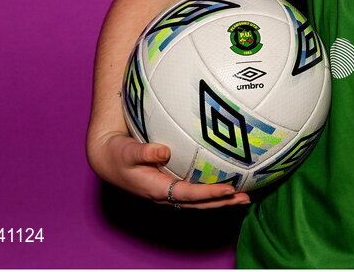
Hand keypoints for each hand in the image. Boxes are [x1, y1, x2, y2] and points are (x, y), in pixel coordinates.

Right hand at [88, 132, 250, 208]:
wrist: (108, 159)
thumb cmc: (118, 154)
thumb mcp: (127, 151)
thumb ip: (144, 152)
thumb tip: (163, 151)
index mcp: (157, 189)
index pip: (188, 194)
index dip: (209, 194)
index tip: (228, 189)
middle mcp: (166, 194)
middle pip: (199, 203)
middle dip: (222, 202)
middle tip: (245, 198)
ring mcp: (169, 191)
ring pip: (199, 200)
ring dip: (221, 200)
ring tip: (244, 196)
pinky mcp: (171, 185)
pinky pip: (195, 192)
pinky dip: (212, 191)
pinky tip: (227, 184)